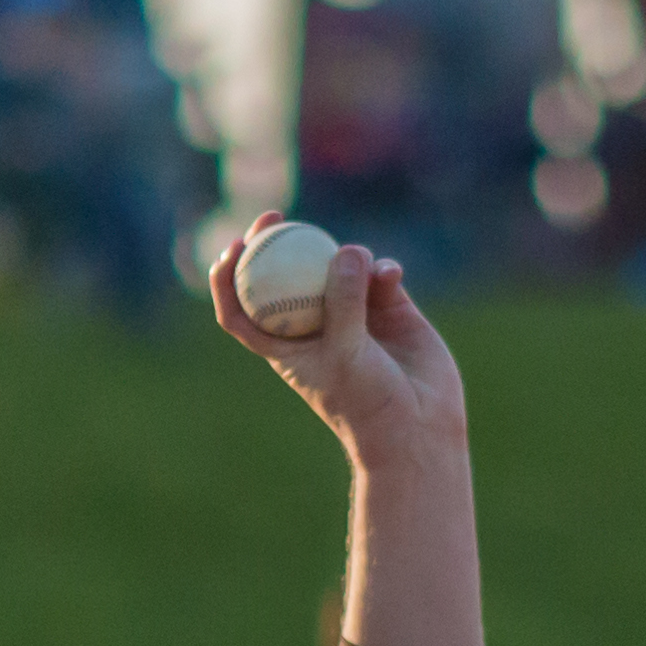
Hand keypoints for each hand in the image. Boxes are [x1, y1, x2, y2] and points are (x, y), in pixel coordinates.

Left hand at [210, 216, 465, 466]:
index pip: (242, 311)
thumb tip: (347, 250)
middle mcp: (315, 326)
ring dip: (344, 256)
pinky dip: (382, 268)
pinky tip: (390, 273)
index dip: (228, 279)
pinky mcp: (389, 308)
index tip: (232, 248)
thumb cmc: (367, 403)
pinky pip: (379, 276)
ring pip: (337, 270)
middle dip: (273, 244)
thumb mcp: (346, 354)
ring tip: (360, 258)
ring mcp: (353, 315)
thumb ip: (344, 301)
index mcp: (285, 346)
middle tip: (274, 217)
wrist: (417, 428)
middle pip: (283, 276)